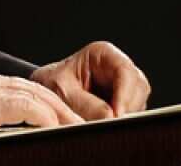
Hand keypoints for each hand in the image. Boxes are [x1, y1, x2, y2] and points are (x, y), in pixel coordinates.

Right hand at [0, 69, 83, 136]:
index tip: (58, 113)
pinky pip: (31, 109)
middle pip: (39, 90)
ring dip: (60, 113)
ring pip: (40, 97)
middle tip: (78, 120)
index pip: (26, 88)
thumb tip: (0, 126)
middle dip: (61, 106)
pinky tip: (54, 129)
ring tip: (74, 127)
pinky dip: (46, 119)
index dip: (46, 101)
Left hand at [30, 41, 150, 119]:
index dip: (125, 94)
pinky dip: (120, 123)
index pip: (125, 71)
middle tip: (111, 125)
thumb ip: (87, 104)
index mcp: (103, 54)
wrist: (42, 96)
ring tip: (101, 125)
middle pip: (138, 87)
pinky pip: (131, 114)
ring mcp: (121, 86)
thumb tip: (111, 116)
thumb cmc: (50, 85)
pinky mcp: (121, 103)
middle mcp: (116, 68)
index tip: (116, 115)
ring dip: (123, 117)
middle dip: (126, 108)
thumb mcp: (63, 92)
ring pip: (138, 103)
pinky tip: (104, 126)